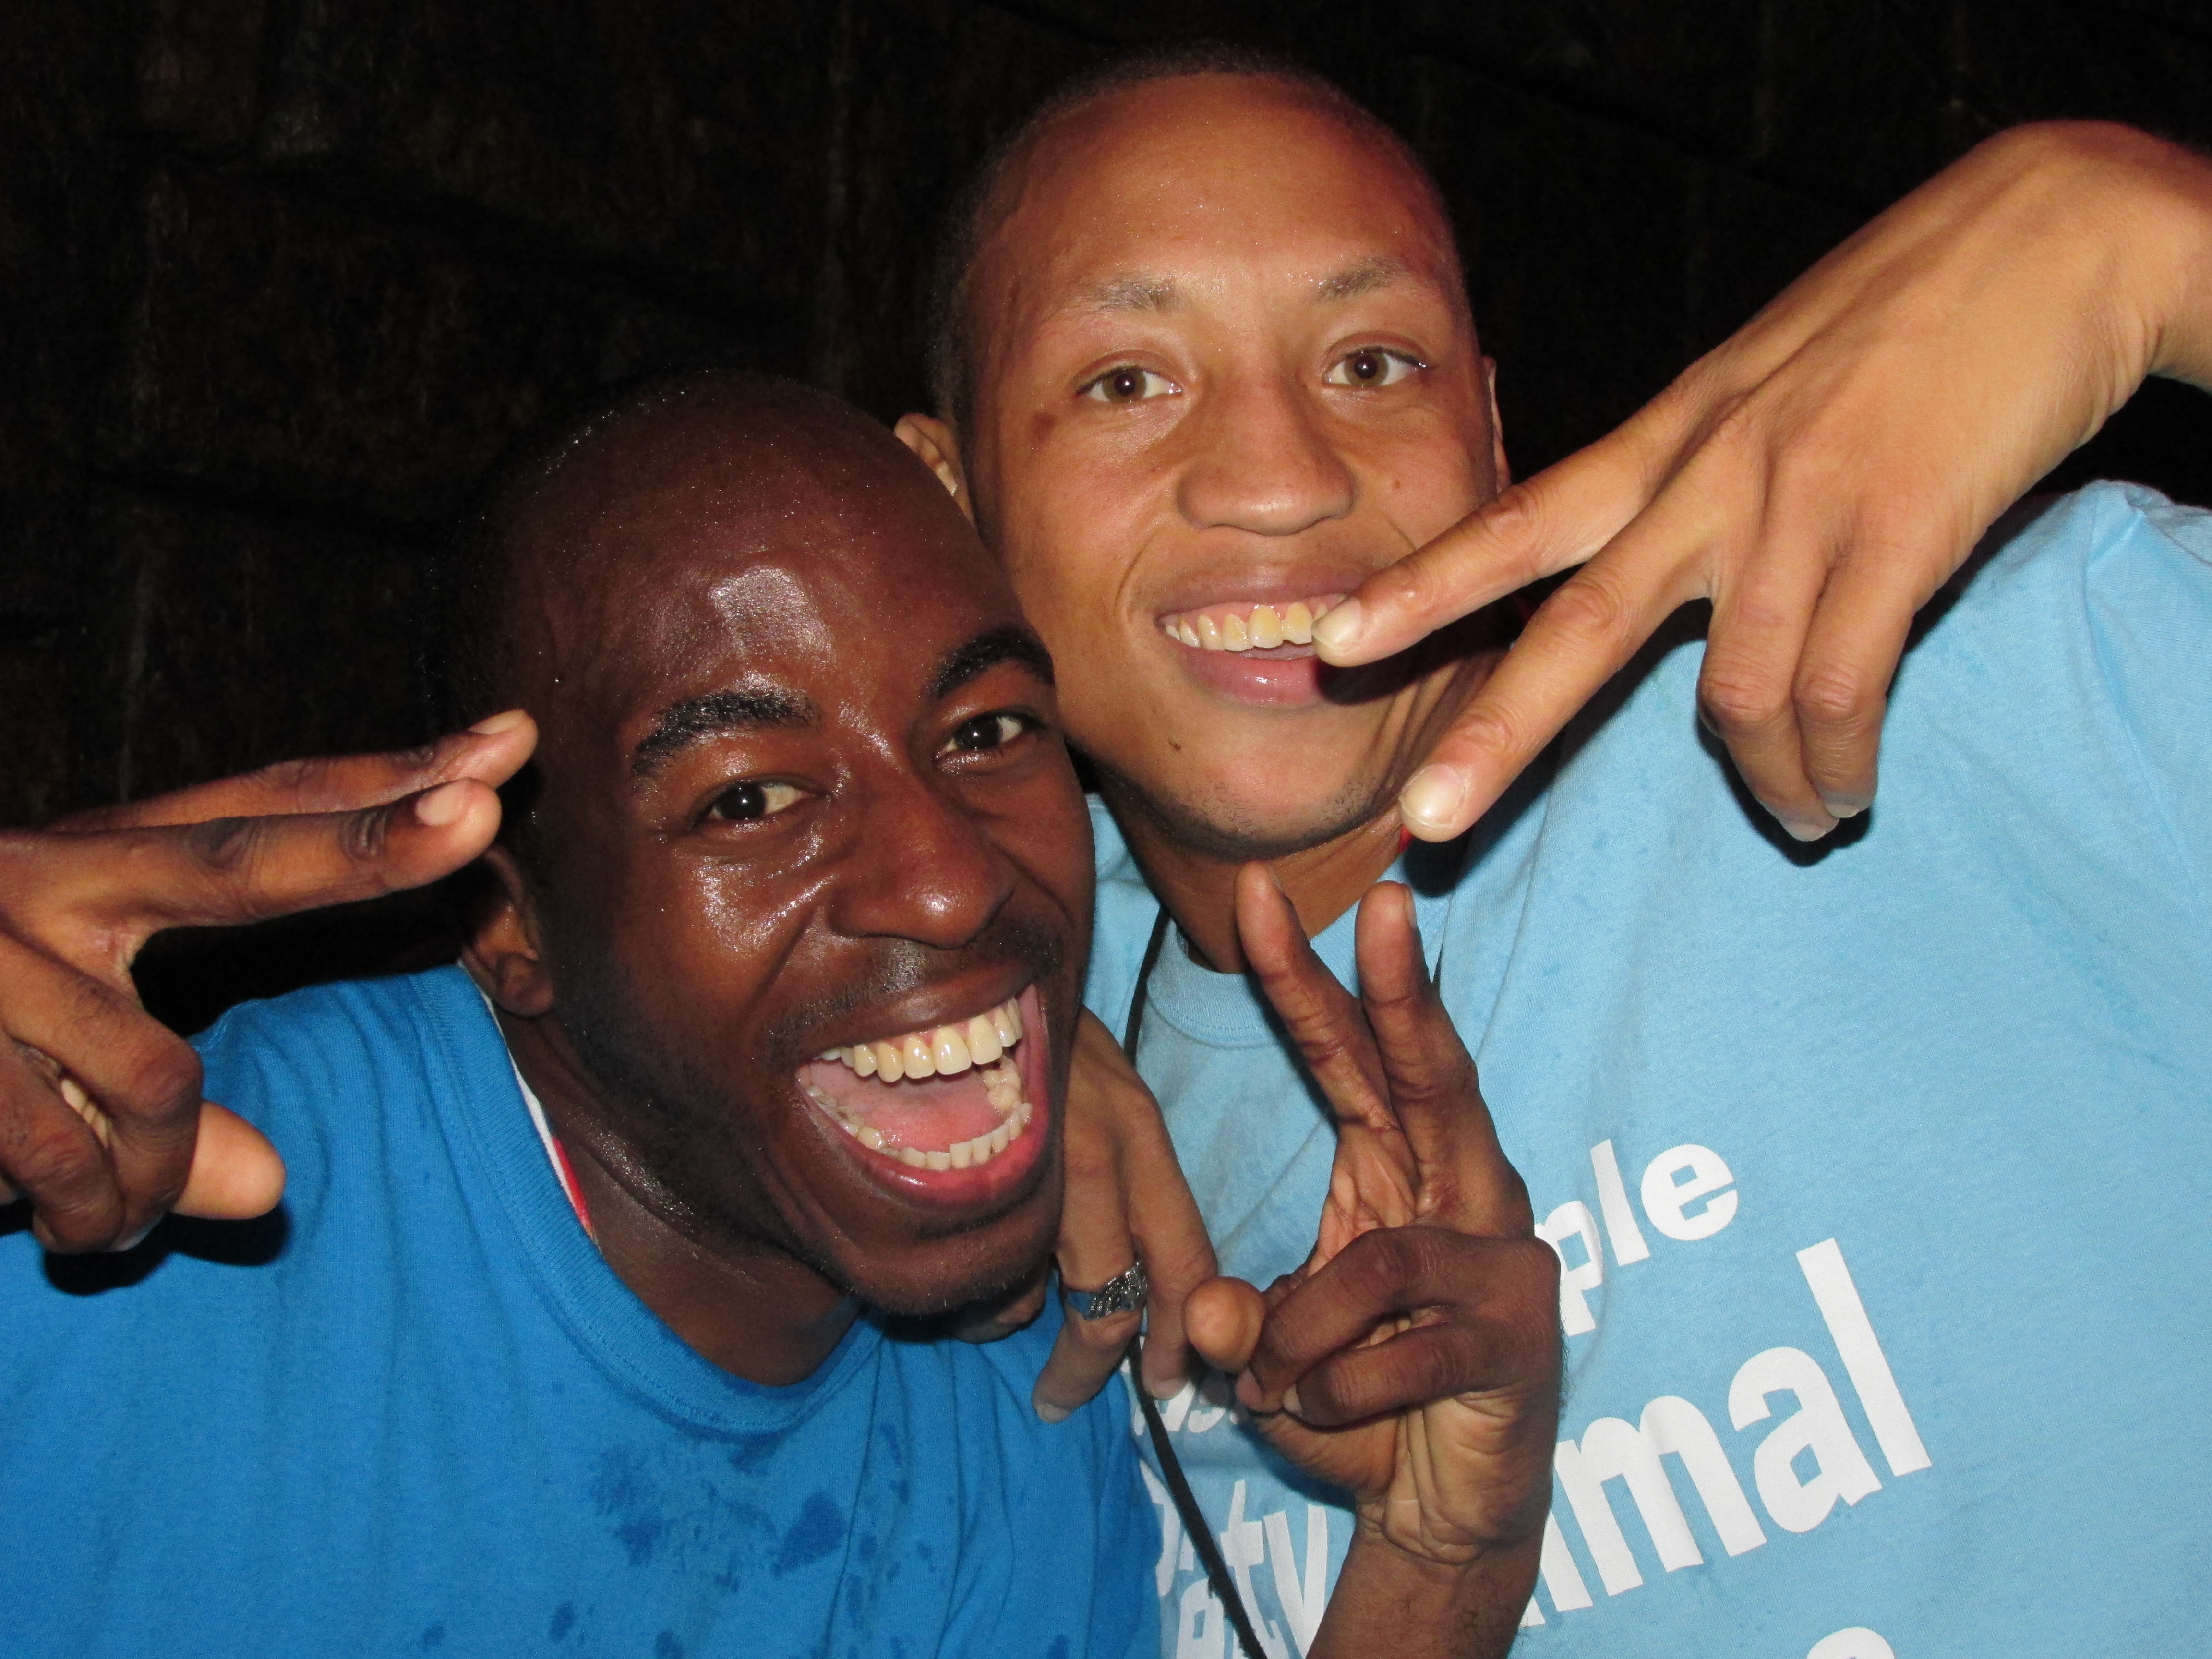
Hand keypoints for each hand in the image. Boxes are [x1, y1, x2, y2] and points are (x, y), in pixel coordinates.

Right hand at [0, 713, 535, 1250]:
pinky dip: (75, 1212)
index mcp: (83, 868)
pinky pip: (62, 1154)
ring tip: (103, 1218)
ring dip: (148, 1180)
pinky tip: (41, 1223)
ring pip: (162, 1084)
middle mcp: (38, 880)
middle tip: (479, 813)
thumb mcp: (53, 1056)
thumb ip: (170, 1107)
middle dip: (370, 842)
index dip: (383, 785)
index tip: (506, 744)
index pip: (260, 813)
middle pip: (241, 859)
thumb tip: (270, 1192)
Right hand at [955, 1009, 1217, 1419]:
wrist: (939, 976)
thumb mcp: (1091, 1087)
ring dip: (1023, 1329)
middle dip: (1102, 1366)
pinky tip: (958, 1270)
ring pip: (1037, 1300)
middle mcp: (1095, 1153)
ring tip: (1011, 1334)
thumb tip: (1107, 1283)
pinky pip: (975, 1276)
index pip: (1188, 1256)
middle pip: (1120, 1301)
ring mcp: (1025, 1170)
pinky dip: (971, 1293)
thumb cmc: (1020, 1034)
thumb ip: (1115, 1173)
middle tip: (1072, 1399)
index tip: (1172, 1378)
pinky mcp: (958, 1184)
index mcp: (1136, 1130)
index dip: (1187, 1332)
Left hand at [1188, 868, 1558, 1654]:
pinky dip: (1336, 1391)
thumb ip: (1234, 1322)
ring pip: (1382, 1259)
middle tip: (1382, 898)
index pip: (1352, 1061)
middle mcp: (1464, 1195)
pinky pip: (1399, 1352)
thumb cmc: (1357, 1406)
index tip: (1257, 896)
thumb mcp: (1269, 1356)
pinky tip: (1325, 1414)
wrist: (1442, 1518)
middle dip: (1399, 991)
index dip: (1308, 980)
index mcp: (1401, 1171)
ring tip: (1276, 1382)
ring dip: (1303, 1332)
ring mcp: (1504, 1263)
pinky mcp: (1520, 1339)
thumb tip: (1211, 1318)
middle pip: (1433, 1076)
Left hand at [1313, 121, 2211, 841]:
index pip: (1515, 521)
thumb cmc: (1900, 313)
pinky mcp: (1901, 533)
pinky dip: (1836, 760)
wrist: (2047, 238)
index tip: (1332, 644)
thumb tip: (1675, 560)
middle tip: (1423, 825)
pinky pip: (1841, 690)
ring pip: (1738, 695)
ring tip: (1800, 817)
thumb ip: (1703, 469)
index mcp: (1667, 438)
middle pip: (1577, 628)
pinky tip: (1845, 790)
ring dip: (1766, 780)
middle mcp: (1711, 478)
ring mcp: (1802, 508)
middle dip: (1495, 737)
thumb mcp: (1761, 379)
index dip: (1420, 589)